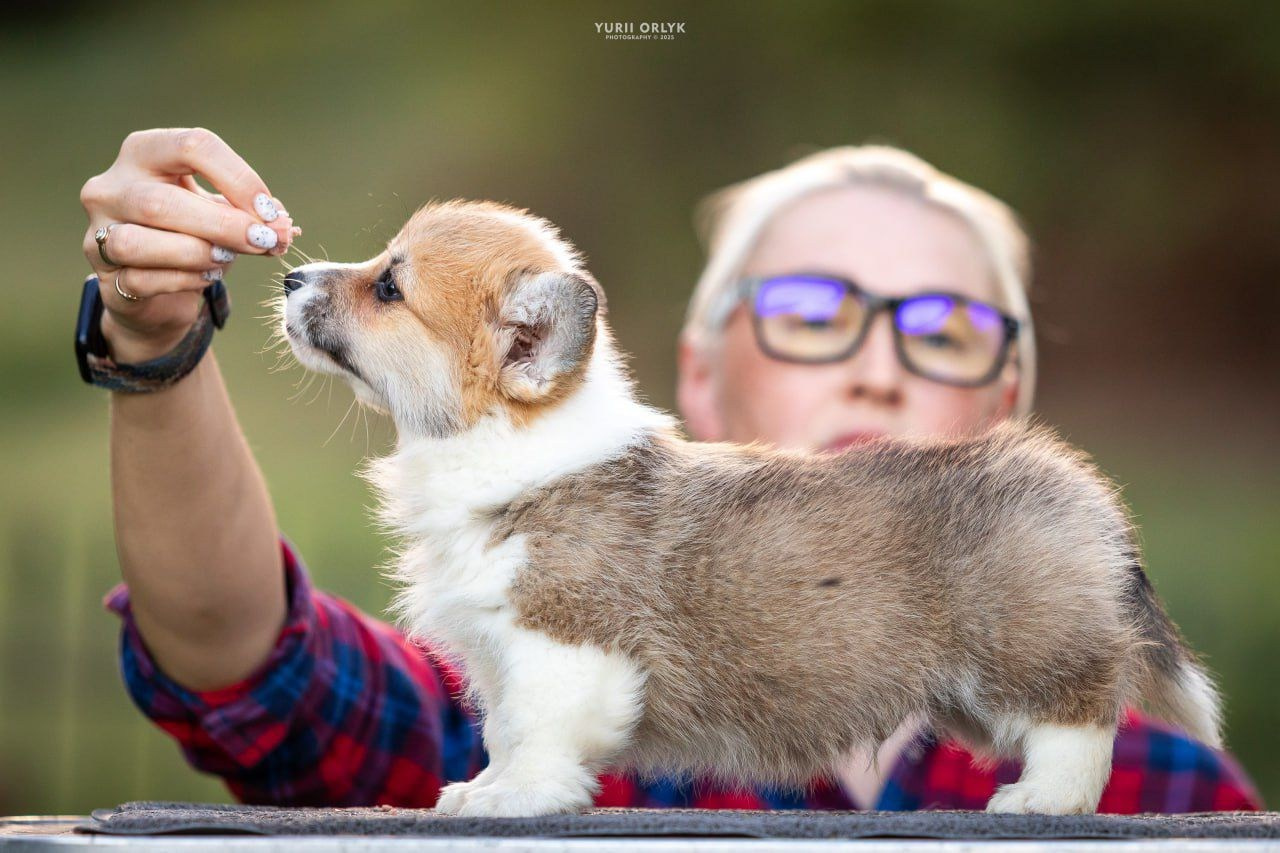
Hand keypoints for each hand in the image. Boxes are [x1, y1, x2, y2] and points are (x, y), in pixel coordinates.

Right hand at [79, 128, 299, 362]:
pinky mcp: (105, 275)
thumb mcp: (224, 213)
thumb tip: (285, 227)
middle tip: (263, 240)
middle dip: (223, 224)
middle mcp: (111, 186)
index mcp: (145, 152)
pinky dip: (183, 280)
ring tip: (226, 259)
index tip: (270, 212)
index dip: (239, 179)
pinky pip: (141, 279)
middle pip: (160, 201)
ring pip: (137, 243)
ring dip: (196, 253)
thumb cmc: (194, 234)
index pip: (192, 146)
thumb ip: (254, 215)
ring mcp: (99, 231)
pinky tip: (206, 277)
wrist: (157, 285)